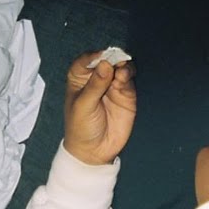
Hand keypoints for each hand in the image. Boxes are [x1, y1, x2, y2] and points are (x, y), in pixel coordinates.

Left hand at [63, 50, 137, 165]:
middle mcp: (97, 79)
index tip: (100, 56)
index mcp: (80, 79)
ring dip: (122, 65)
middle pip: (105, 60)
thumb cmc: (81, 128)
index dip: (93, 56)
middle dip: (111, 57)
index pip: (86, 61)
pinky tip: (125, 76)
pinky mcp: (125, 94)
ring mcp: (112, 85)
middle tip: (115, 59)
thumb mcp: (83, 106)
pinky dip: (128, 75)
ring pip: (119, 67)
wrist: (94, 151)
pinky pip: (128, 79)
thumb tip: (105, 64)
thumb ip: (95, 85)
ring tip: (121, 70)